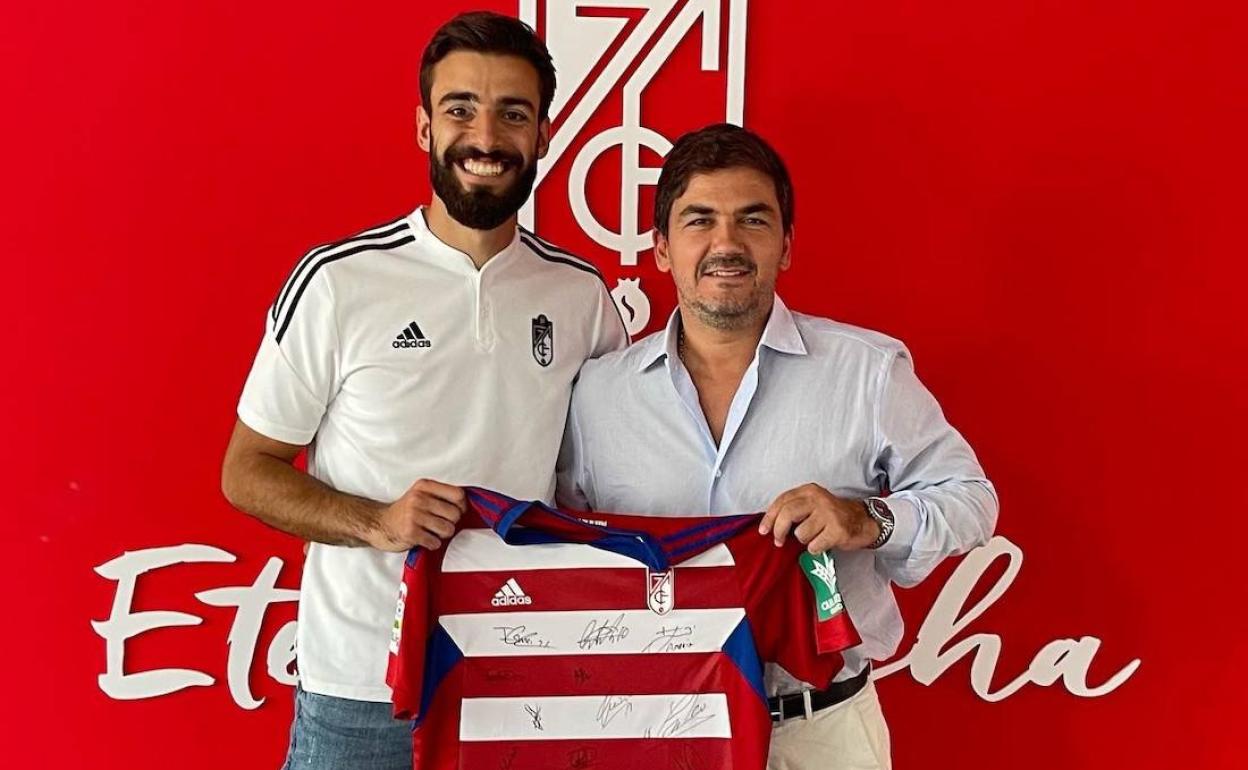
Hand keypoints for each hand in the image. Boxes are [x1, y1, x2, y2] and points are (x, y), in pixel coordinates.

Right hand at [369, 479, 465, 551]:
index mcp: (424, 486)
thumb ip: (441, 495)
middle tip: (438, 524)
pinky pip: (435, 542)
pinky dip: (432, 544)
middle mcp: (419, 498)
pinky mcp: (410, 532)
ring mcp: (414, 515)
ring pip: (448, 529)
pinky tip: (423, 538)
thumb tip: (467, 505)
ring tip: (431, 531)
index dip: (461, 506)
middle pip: (455, 514)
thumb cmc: (406, 511)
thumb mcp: (421, 494)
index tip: (454, 511)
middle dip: (451, 523)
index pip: (459, 494)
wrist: (381, 524)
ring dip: (442, 535)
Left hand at [759, 483, 878, 552]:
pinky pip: (814, 546)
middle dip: (778, 531)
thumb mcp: (812, 504)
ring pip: (801, 534)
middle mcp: (819, 499)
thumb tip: (769, 525)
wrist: (863, 521)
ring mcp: (829, 514)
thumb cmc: (831, 515)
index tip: (763, 530)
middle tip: (778, 541)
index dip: (769, 517)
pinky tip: (824, 543)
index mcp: (809, 491)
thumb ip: (793, 509)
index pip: (782, 501)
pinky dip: (816, 549)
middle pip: (788, 514)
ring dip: (804, 540)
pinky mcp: (837, 530)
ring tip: (814, 537)